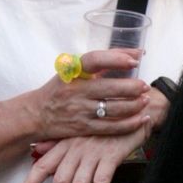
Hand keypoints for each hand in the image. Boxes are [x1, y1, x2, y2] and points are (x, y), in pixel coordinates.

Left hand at [20, 128, 148, 182]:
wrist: (135, 110)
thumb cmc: (106, 123)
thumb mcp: (79, 130)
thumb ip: (57, 142)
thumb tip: (37, 149)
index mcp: (65, 143)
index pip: (42, 164)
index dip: (30, 182)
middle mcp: (75, 148)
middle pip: (61, 181)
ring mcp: (93, 152)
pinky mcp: (111, 156)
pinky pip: (102, 182)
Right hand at [26, 49, 151, 141]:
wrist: (36, 115)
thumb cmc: (61, 89)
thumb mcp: (75, 71)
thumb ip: (105, 61)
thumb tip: (137, 53)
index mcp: (72, 72)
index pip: (94, 61)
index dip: (116, 59)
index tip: (134, 61)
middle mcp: (75, 91)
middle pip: (109, 88)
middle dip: (132, 87)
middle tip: (144, 85)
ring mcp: (80, 111)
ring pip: (113, 109)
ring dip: (134, 105)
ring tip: (145, 100)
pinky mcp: (84, 128)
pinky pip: (111, 127)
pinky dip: (129, 123)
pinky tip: (141, 118)